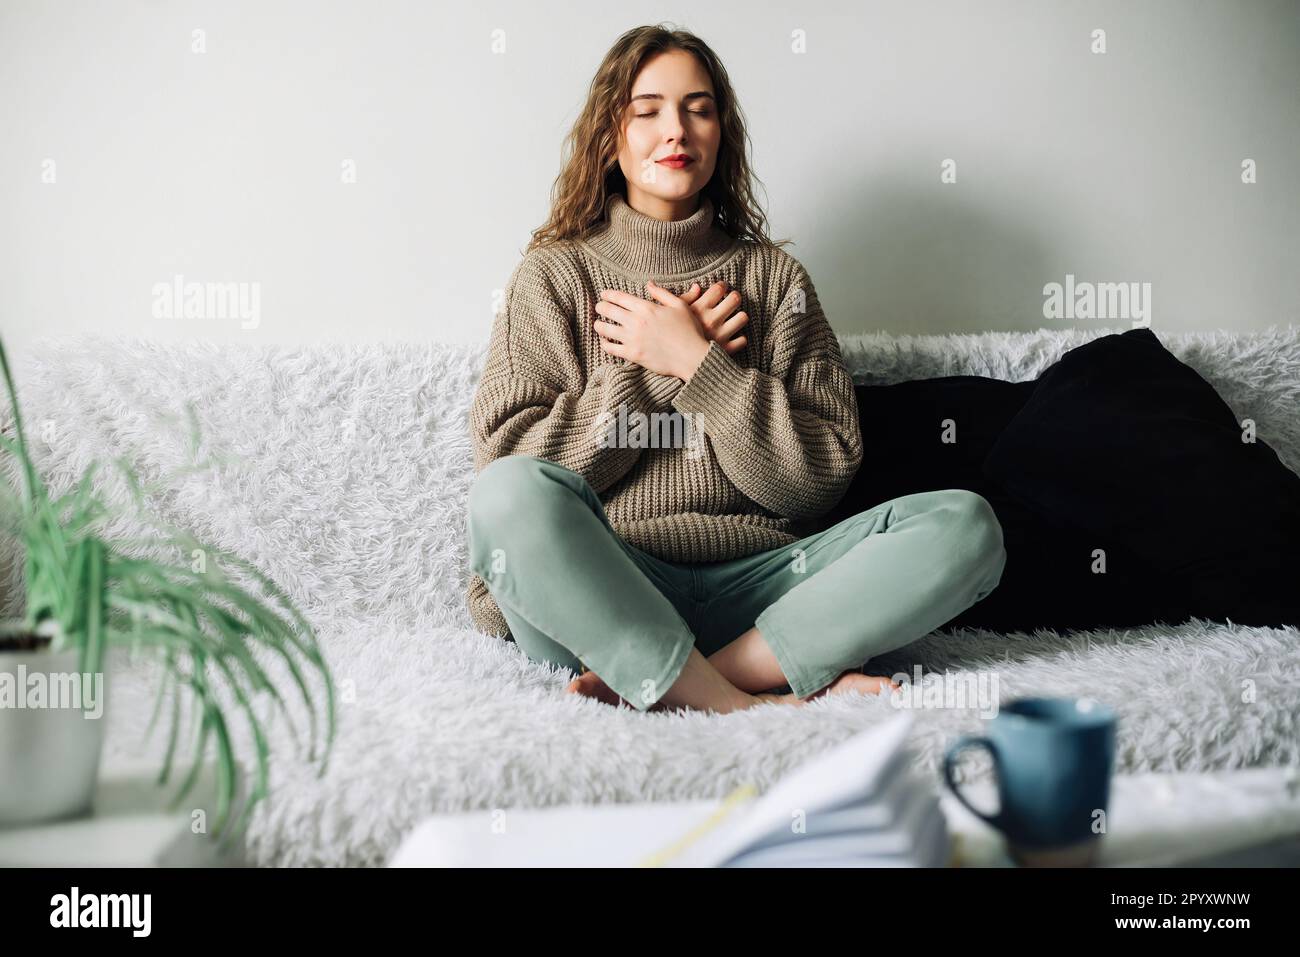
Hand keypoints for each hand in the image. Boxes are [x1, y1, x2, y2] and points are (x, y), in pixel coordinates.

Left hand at [594, 281, 710, 380]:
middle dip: (600, 307)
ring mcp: (632, 339)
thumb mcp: (679, 306)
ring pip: (604, 329)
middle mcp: (636, 321)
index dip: (608, 294)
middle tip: (599, 308)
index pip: (619, 297)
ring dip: (599, 325)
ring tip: (598, 324)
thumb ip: (662, 293)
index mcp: (646, 308)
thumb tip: (649, 284)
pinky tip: (605, 342)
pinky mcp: (632, 354)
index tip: (603, 294)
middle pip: (607, 310)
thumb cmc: (689, 331)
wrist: (692, 357)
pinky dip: (605, 344)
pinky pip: (610, 348)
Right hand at [679, 281, 748, 355]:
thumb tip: (697, 286)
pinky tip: (732, 338)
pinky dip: (738, 339)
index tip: (721, 289)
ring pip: (742, 318)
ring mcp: (720, 335)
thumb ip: (685, 298)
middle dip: (734, 298)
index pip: (719, 288)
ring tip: (733, 319)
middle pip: (735, 299)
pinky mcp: (725, 350)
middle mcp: (711, 320)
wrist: (673, 361)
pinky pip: (742, 340)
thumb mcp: (672, 314)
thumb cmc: (670, 335)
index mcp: (699, 309)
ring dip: (739, 318)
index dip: (722, 286)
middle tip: (731, 301)